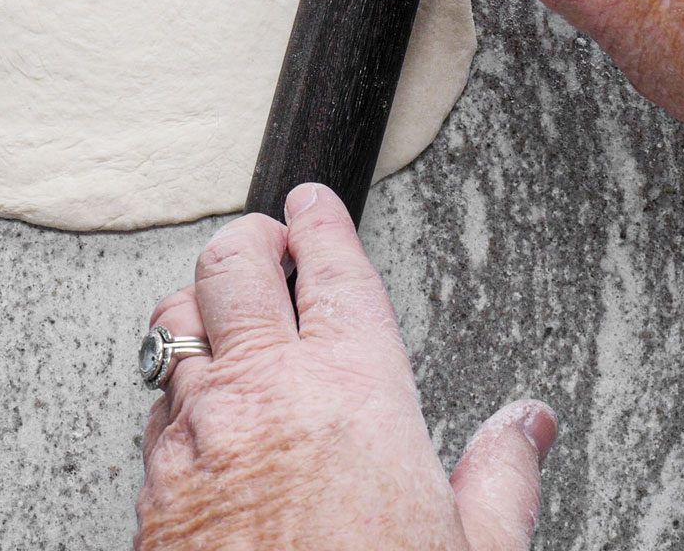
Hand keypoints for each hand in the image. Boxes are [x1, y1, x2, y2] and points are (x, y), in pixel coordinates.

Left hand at [136, 183, 555, 549]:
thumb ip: (501, 475)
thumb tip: (529, 425)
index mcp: (355, 392)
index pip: (331, 268)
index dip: (319, 221)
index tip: (314, 201)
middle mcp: (264, 394)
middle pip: (232, 266)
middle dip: (249, 242)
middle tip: (267, 244)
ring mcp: (199, 434)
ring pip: (174, 322)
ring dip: (200, 305)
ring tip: (224, 310)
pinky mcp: (155, 483)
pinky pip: (153, 403)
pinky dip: (175, 385)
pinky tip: (199, 409)